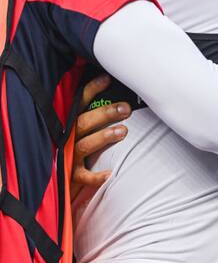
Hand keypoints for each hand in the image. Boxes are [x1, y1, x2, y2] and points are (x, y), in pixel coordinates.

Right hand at [70, 75, 130, 199]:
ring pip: (84, 145)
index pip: (76, 103)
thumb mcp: (71, 130)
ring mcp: (65, 156)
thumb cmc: (65, 151)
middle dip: (105, 113)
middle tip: (126, 108)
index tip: (107, 79)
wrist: (46, 184)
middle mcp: (63, 138)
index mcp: (64, 124)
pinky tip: (109, 174)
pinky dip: (94, 176)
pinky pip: (82, 176)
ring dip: (103, 137)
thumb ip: (85, 116)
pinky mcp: (68, 176)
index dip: (90, 90)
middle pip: (83, 122)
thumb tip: (109, 92)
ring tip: (123, 131)